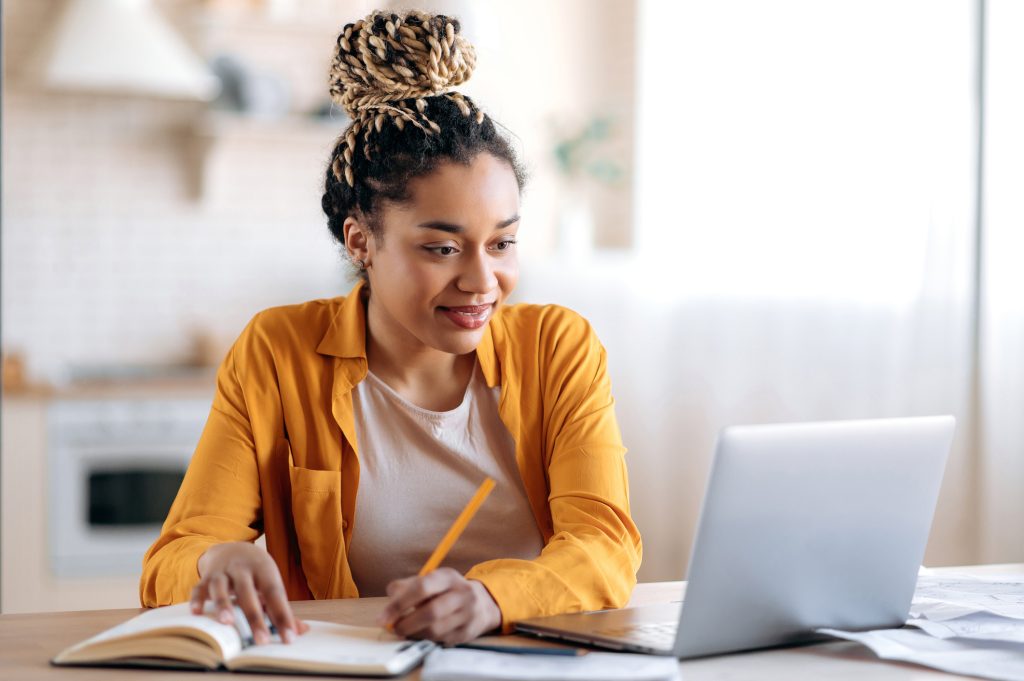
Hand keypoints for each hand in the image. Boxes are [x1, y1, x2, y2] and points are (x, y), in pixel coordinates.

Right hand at [191, 542, 309, 644]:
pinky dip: (197, 599)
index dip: (283, 616)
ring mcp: (222, 572)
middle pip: (248, 592)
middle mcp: (243, 569)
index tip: (289, 637)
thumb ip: (281, 608)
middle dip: (255, 617)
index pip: (275, 593)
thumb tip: (301, 631)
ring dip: (223, 604)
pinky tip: (196, 613)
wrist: (233, 548)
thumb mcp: (270, 583)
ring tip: (227, 623)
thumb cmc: (256, 573)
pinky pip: (199, 587)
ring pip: (221, 587)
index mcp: (264, 570)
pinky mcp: (205, 577)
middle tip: (262, 641)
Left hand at [377, 568, 501, 643]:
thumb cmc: (446, 591)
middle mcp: (461, 593)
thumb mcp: (430, 580)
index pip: (421, 588)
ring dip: (415, 634)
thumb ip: (407, 586)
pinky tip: (421, 635)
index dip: (399, 604)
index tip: (382, 617)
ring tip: (406, 631)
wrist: (482, 603)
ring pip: (436, 630)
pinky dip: (426, 640)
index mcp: (447, 576)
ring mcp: (468, 614)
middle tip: (394, 628)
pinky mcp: (468, 632)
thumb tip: (390, 599)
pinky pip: (442, 640)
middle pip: (430, 612)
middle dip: (407, 624)